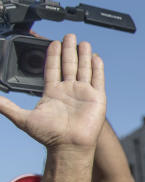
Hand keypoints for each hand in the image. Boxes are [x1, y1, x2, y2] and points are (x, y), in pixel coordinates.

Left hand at [0, 34, 105, 150]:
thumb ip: (6, 106)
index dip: (53, 55)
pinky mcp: (97, 98)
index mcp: (52, 93)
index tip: (53, 43)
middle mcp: (68, 91)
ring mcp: (83, 93)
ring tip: (83, 42)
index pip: (52, 68)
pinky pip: (98, 79)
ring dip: (83, 55)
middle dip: (69, 50)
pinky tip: (96, 57)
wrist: (68, 146)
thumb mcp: (22, 118)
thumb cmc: (48, 136)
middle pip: (69, 65)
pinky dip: (98, 68)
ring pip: (84, 69)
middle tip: (69, 35)